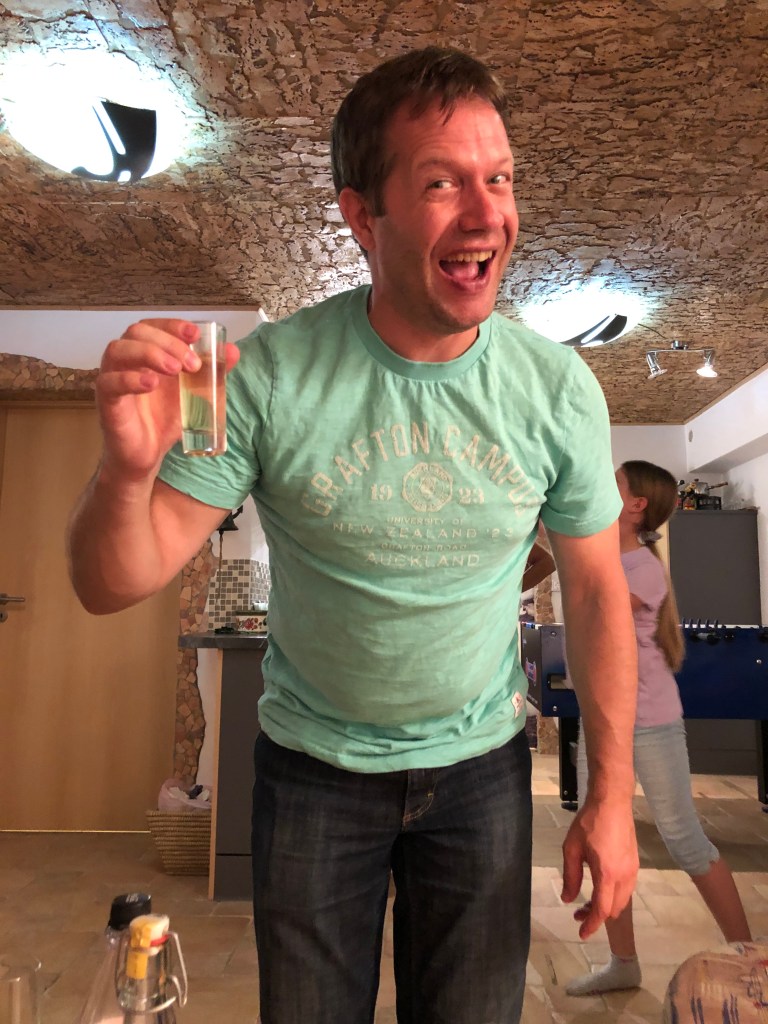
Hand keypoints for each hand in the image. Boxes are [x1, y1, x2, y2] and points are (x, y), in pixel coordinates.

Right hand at [95, 319, 239, 478]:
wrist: (147, 454)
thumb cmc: (164, 418)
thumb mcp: (194, 393)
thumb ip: (212, 371)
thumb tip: (234, 350)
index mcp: (145, 353)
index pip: (153, 325)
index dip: (172, 325)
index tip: (194, 334)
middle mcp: (125, 360)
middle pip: (137, 332)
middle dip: (168, 342)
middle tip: (192, 364)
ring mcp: (112, 378)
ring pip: (118, 350)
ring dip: (149, 354)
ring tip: (174, 369)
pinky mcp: (106, 401)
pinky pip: (109, 382)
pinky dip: (130, 379)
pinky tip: (151, 384)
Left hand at [560, 796, 638, 939]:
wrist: (612, 802)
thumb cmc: (589, 822)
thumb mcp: (572, 848)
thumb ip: (570, 876)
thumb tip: (568, 899)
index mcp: (608, 874)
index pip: (602, 910)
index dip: (592, 925)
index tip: (581, 934)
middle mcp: (624, 876)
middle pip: (614, 909)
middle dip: (597, 917)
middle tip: (578, 915)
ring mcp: (633, 870)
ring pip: (622, 900)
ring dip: (606, 907)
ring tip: (587, 903)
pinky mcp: (634, 864)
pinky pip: (626, 889)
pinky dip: (613, 896)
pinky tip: (600, 889)